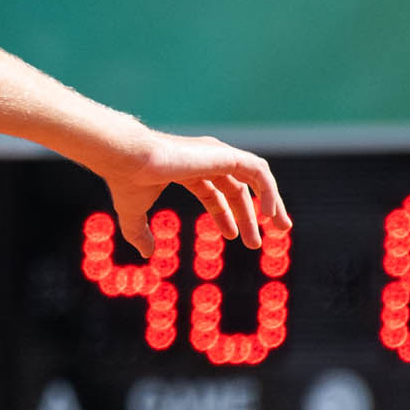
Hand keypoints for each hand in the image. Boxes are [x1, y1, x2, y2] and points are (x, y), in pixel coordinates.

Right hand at [104, 132, 290, 257]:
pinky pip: (258, 172)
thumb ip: (140, 233)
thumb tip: (146, 254)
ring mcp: (217, 155)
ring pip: (254, 178)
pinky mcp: (226, 155)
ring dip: (271, 202)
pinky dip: (269, 191)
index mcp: (187, 170)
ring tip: (282, 227)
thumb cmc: (127, 181)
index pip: (214, 193)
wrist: (127, 159)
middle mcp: (205, 160)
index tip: (234, 237)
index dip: (225, 216)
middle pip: (238, 188)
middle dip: (252, 215)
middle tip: (260, 242)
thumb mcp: (133, 214)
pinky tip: (270, 215)